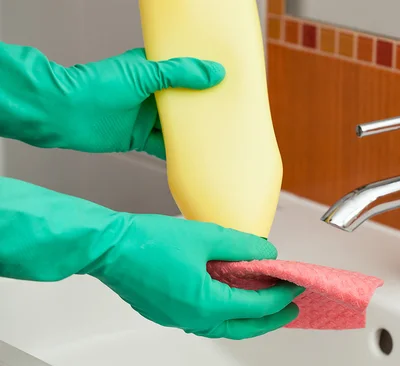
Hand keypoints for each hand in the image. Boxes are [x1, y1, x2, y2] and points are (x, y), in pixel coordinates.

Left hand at [0, 42, 224, 158]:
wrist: (63, 113)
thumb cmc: (96, 86)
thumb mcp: (143, 74)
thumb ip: (179, 74)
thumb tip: (214, 72)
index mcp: (152, 71)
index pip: (186, 73)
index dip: (206, 78)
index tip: (229, 83)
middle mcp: (152, 94)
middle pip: (185, 102)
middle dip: (205, 108)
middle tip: (232, 112)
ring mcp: (146, 117)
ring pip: (178, 126)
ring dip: (195, 132)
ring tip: (221, 136)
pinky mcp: (140, 138)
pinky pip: (166, 146)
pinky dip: (180, 152)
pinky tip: (197, 155)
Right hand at [0, 177, 302, 339]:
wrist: (108, 247)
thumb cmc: (148, 242)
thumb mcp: (205, 236)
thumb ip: (242, 247)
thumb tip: (266, 254)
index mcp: (206, 303)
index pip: (256, 305)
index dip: (280, 295)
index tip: (295, 285)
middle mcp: (193, 319)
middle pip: (243, 328)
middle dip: (271, 319)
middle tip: (290, 309)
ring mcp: (178, 319)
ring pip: (224, 328)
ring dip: (248, 319)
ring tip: (265, 307)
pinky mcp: (167, 313)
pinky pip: (205, 321)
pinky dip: (226, 314)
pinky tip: (230, 298)